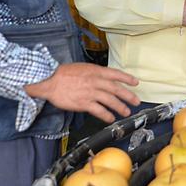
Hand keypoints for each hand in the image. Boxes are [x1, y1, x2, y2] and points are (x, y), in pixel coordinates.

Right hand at [25, 63, 139, 123]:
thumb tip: (104, 78)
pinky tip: (110, 118)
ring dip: (120, 107)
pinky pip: (99, 110)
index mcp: (96, 71)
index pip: (116, 74)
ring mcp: (90, 93)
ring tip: (126, 112)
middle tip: (136, 101)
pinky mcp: (84, 103)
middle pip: (116, 89)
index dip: (127, 78)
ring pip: (110, 101)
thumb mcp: (83, 68)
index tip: (135, 82)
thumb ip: (95, 73)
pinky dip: (107, 115)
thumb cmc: (63, 74)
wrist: (49, 81)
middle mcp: (96, 81)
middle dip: (128, 95)